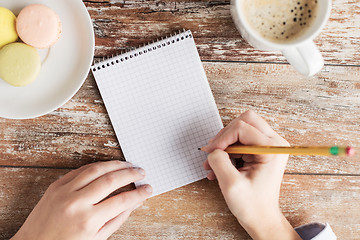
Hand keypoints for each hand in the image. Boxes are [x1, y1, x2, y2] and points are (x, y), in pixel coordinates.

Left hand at [12, 161, 151, 239]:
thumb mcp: (96, 238)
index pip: (122, 201)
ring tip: (128, 165)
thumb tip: (135, 203)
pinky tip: (107, 166)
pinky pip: (80, 170)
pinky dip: (97, 166)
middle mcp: (77, 203)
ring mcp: (65, 191)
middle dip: (131, 174)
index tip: (148, 189)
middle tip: (141, 172)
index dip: (139, 193)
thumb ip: (117, 219)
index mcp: (88, 221)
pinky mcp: (56, 185)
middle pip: (111, 180)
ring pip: (96, 169)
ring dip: (116, 164)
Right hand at [202, 110, 300, 239]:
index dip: (222, 138)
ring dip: (224, 145)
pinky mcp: (262, 151)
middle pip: (244, 121)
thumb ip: (219, 161)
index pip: (241, 128)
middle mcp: (274, 143)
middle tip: (213, 152)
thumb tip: (213, 149)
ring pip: (240, 129)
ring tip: (213, 164)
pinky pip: (240, 141)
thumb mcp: (230, 184)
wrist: (262, 218)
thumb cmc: (252, 206)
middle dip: (225, 136)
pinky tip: (218, 167)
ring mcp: (269, 146)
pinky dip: (227, 151)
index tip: (210, 153)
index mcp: (272, 149)